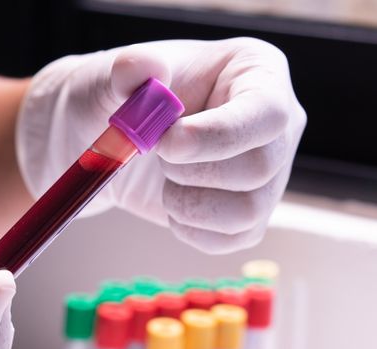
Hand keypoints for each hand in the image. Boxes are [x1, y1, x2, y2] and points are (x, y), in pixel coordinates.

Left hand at [17, 38, 305, 252]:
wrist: (114, 139)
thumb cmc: (123, 98)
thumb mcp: (116, 76)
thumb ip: (127, 70)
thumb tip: (137, 68)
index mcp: (257, 72)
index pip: (266, 113)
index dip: (217, 136)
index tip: (167, 144)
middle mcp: (276, 124)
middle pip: (259, 167)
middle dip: (192, 171)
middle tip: (156, 155)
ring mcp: (269, 172)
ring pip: (248, 211)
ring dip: (188, 203)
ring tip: (162, 179)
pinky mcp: (249, 213)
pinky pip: (232, 238)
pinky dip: (190, 228)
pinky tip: (169, 201)